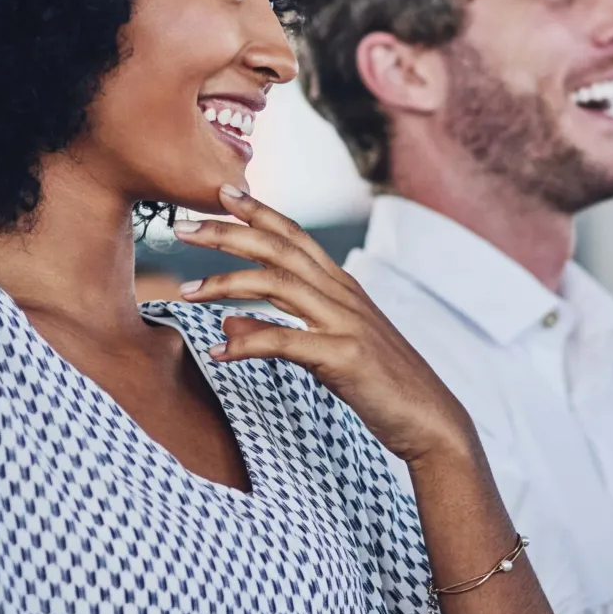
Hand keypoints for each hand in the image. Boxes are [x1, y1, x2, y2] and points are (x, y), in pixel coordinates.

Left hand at [174, 187, 478, 468]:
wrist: (430, 420)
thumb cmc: (378, 384)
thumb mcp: (324, 349)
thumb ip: (280, 327)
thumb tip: (227, 319)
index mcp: (342, 286)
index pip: (294, 235)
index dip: (258, 211)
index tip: (221, 193)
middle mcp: (343, 295)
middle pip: (279, 248)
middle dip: (227, 233)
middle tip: (182, 227)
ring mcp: (346, 322)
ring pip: (277, 284)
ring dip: (226, 283)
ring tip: (186, 292)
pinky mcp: (344, 356)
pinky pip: (285, 342)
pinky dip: (247, 343)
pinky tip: (218, 352)